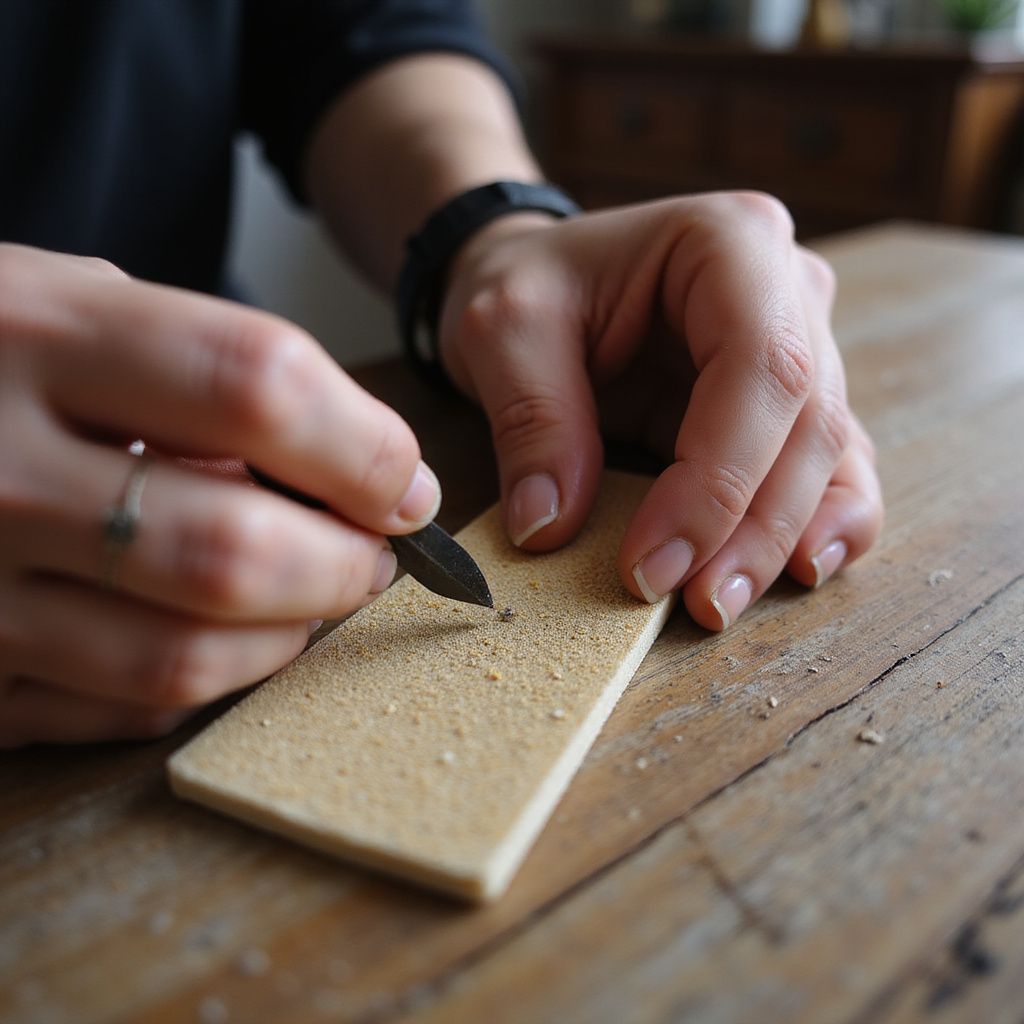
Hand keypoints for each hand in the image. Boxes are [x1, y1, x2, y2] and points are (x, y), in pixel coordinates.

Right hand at [0, 245, 438, 746]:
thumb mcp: (75, 308)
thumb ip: (205, 374)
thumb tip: (355, 477)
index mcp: (35, 336)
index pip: (257, 390)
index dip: (365, 448)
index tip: (406, 483)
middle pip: (231, 550)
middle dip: (344, 565)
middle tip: (377, 556)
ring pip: (180, 656)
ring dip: (287, 635)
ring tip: (316, 598)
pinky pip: (118, 709)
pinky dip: (204, 679)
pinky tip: (225, 634)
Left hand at [439, 192, 882, 628]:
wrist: (541, 282)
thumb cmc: (526, 285)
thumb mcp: (503, 330)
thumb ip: (533, 422)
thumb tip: (551, 529)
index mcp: (729, 243)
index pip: (760, 366)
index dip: (717, 478)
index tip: (650, 562)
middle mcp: (788, 287)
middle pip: (807, 420)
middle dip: (753, 526)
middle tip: (698, 603)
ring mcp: (800, 345)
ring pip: (828, 455)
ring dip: (784, 538)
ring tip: (728, 602)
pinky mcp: (784, 405)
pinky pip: (828, 467)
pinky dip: (815, 523)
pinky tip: (799, 570)